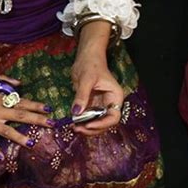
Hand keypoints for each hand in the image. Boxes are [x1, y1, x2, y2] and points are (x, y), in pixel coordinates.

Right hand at [0, 76, 53, 159]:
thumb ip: (4, 82)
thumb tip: (20, 83)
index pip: (21, 102)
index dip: (36, 105)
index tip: (49, 109)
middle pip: (20, 116)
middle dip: (37, 119)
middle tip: (51, 124)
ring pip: (7, 131)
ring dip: (20, 137)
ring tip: (32, 143)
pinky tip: (0, 158)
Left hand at [71, 21, 123, 135]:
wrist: (86, 58)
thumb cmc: (91, 64)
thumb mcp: (86, 79)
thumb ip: (82, 95)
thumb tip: (76, 112)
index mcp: (115, 97)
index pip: (113, 117)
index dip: (102, 124)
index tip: (88, 125)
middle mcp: (110, 103)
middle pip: (105, 124)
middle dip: (92, 129)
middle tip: (77, 129)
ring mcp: (101, 106)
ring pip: (97, 123)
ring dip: (86, 128)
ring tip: (73, 127)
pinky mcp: (92, 106)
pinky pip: (89, 118)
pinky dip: (81, 123)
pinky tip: (73, 123)